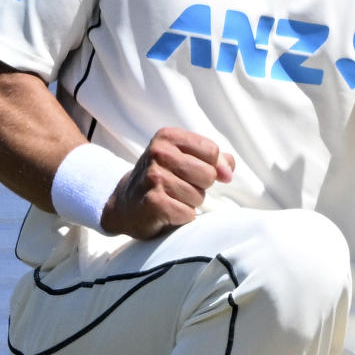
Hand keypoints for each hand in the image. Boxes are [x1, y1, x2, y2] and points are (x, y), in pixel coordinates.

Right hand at [100, 127, 234, 238]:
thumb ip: (215, 160)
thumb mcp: (186, 159)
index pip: (212, 151)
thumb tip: (228, 173)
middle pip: (208, 174)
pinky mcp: (153, 202)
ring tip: (171, 199)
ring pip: (198, 196)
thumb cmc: (164, 180)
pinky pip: (188, 213)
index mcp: (168, 137)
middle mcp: (158, 153)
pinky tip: (167, 211)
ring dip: (189, 203)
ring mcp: (153, 177)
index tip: (193, 173)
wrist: (127, 204)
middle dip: (200, 187)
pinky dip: (182, 217)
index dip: (210, 167)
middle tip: (180, 188)